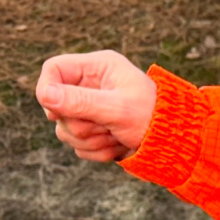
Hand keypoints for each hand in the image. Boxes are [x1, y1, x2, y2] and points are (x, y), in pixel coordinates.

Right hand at [36, 51, 154, 162]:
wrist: (174, 143)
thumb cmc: (152, 118)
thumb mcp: (117, 108)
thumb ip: (80, 101)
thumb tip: (45, 94)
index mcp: (97, 68)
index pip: (54, 69)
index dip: (47, 89)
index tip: (54, 112)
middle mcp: (91, 85)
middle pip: (55, 105)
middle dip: (78, 124)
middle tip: (104, 127)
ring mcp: (90, 108)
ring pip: (64, 130)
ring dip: (89, 140)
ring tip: (115, 136)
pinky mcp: (93, 129)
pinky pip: (77, 146)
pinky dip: (95, 151)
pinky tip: (116, 145)